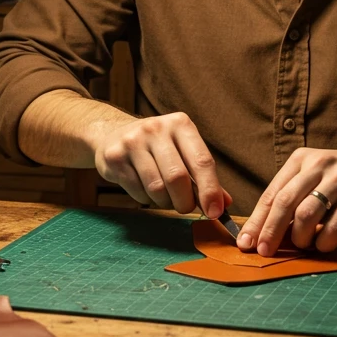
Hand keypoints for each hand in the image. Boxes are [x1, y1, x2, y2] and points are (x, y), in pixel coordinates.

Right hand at [93, 111, 231, 216]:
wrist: (113, 135)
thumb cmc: (157, 148)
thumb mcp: (183, 151)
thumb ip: (203, 176)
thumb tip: (224, 203)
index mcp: (180, 124)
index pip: (202, 161)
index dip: (210, 190)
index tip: (214, 212)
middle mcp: (156, 128)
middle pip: (177, 177)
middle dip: (185, 202)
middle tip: (185, 208)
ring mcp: (133, 141)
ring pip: (156, 188)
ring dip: (165, 202)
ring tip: (164, 197)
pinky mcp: (115, 157)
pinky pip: (138, 192)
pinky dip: (146, 199)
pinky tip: (145, 189)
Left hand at [237, 146, 336, 255]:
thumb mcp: (318, 176)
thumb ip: (295, 196)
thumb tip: (264, 229)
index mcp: (302, 159)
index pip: (272, 192)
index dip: (257, 220)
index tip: (245, 242)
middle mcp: (319, 164)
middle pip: (284, 203)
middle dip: (270, 231)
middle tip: (264, 252)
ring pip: (306, 214)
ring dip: (300, 237)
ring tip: (302, 245)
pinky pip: (334, 225)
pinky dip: (324, 241)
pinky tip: (324, 245)